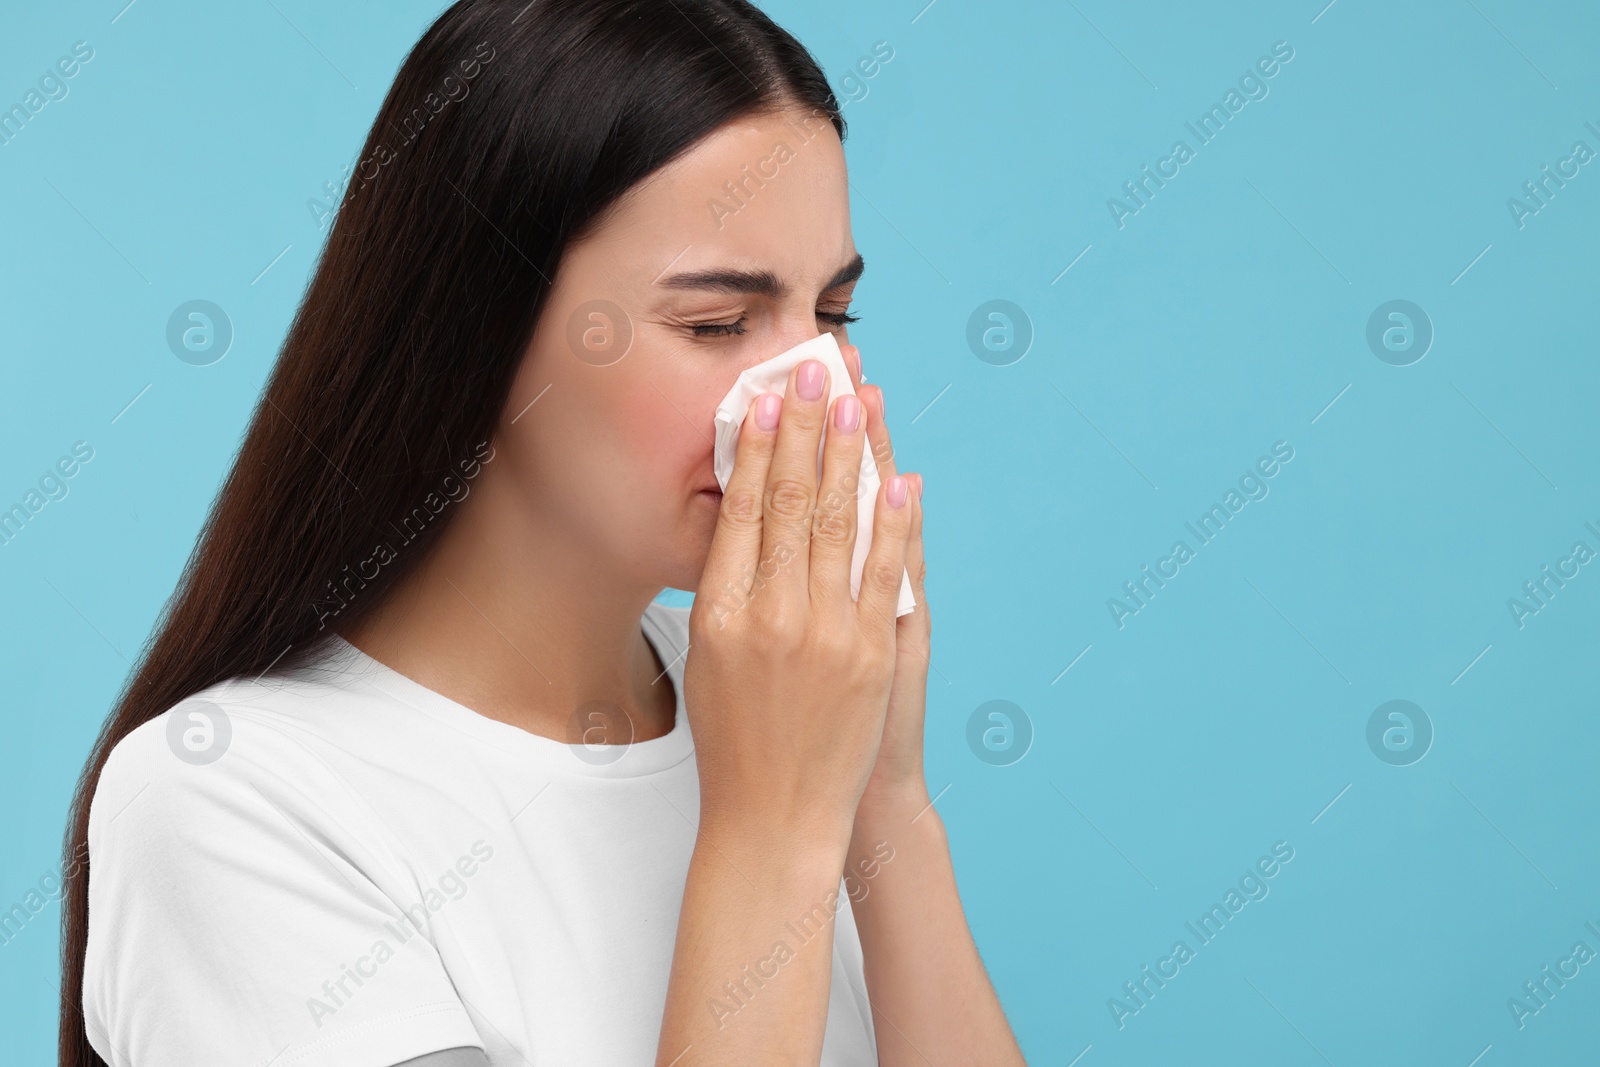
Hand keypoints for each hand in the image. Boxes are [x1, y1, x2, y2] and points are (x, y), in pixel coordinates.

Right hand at [686, 353, 917, 850]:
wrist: (775, 816)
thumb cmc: (733, 737)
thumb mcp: (707, 658)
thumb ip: (723, 589)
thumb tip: (742, 518)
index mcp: (719, 611)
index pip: (741, 508)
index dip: (755, 446)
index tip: (764, 396)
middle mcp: (770, 614)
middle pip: (790, 500)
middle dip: (804, 427)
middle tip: (812, 368)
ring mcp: (825, 633)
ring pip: (840, 523)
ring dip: (851, 453)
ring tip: (856, 397)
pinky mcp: (873, 654)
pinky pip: (887, 573)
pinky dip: (896, 522)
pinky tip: (901, 477)